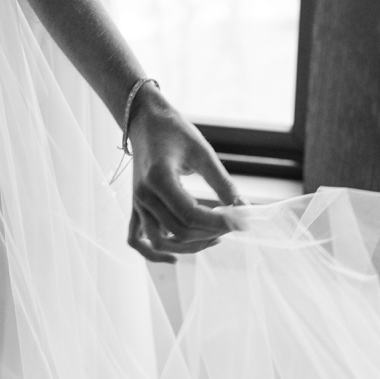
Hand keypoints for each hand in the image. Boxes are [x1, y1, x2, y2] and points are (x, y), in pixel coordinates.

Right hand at [125, 87, 244, 263]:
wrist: (144, 119)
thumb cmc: (173, 130)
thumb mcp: (202, 152)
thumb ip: (223, 183)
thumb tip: (244, 209)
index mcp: (158, 178)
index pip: (191, 215)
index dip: (220, 223)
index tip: (243, 221)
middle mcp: (143, 195)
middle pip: (179, 231)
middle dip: (212, 233)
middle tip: (235, 222)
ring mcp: (137, 203)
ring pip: (162, 242)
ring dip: (190, 246)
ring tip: (214, 236)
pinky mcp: (135, 206)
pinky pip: (137, 240)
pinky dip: (153, 254)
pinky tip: (175, 258)